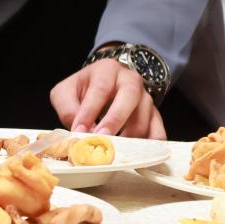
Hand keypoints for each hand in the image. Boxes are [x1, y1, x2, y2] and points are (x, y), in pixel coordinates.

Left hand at [50, 59, 166, 138]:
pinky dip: (149, 146)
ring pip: (144, 117)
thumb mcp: (66, 92)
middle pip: (129, 95)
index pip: (100, 88)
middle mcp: (130, 80)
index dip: (89, 111)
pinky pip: (158, 132)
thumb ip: (67, 108)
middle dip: (115, 120)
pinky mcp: (154, 116)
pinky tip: (136, 156)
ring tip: (113, 149)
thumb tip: (79, 130)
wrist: (105, 83)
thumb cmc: (84, 89)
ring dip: (129, 136)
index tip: (79, 130)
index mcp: (106, 70)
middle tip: (102, 138)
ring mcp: (145, 98)